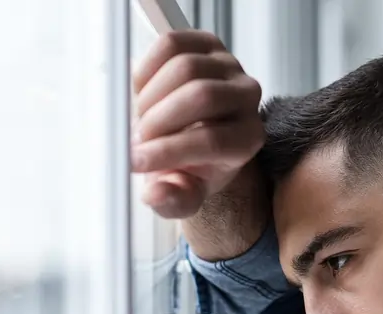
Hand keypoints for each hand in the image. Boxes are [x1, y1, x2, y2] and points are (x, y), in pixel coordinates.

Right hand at [132, 30, 264, 218]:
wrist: (192, 136)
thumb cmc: (190, 166)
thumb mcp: (183, 194)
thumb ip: (173, 201)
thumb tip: (158, 193)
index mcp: (248, 138)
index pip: (213, 141)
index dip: (168, 152)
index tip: (134, 161)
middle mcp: (247, 97)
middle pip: (200, 96)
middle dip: (157, 121)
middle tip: (135, 140)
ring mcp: (229, 66)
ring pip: (184, 68)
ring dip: (149, 98)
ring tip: (140, 120)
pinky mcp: (206, 43)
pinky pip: (171, 44)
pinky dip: (147, 69)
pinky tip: (142, 93)